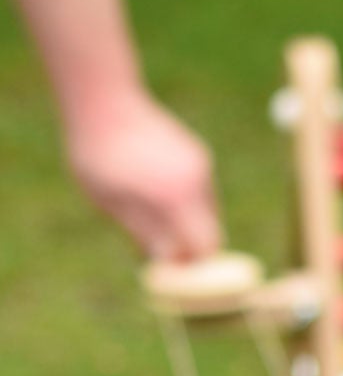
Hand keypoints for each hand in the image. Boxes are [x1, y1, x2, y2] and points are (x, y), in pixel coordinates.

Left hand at [67, 89, 220, 259]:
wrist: (104, 98)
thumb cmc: (98, 153)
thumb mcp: (110, 202)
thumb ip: (144, 234)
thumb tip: (169, 265)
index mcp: (174, 197)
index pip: (202, 248)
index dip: (193, 267)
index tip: (177, 277)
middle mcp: (196, 183)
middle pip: (211, 235)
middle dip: (193, 250)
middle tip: (168, 257)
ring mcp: (201, 167)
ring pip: (208, 215)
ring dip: (188, 226)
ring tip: (154, 216)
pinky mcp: (200, 156)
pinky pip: (201, 194)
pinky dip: (186, 204)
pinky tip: (157, 192)